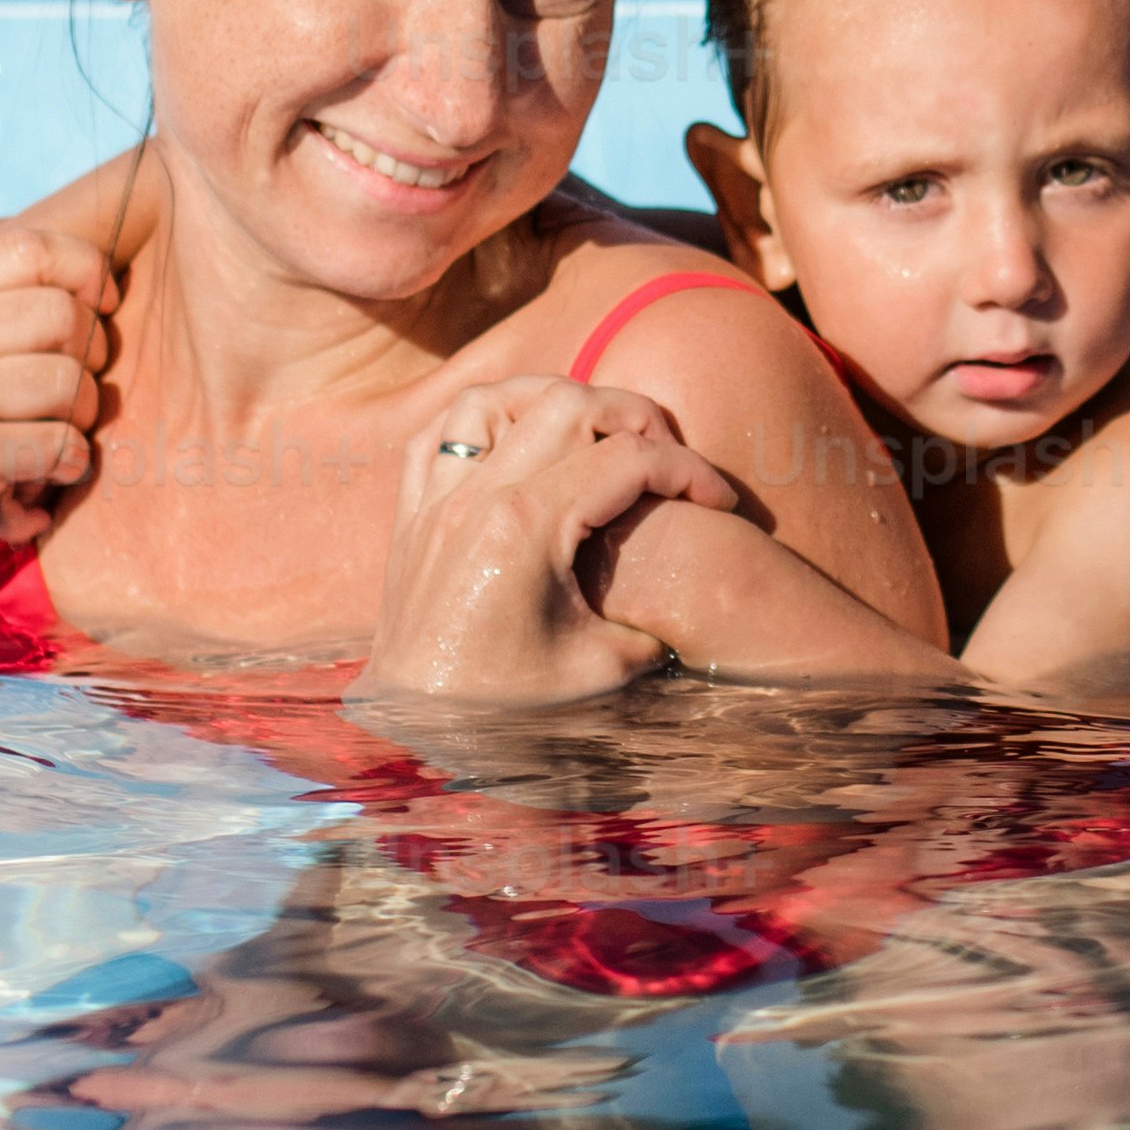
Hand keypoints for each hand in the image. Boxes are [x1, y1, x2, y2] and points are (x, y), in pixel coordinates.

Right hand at [0, 198, 122, 624]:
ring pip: (70, 380)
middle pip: (63, 312)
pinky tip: (36, 490)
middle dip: (90, 360)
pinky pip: (60, 444)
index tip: (101, 310)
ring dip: (80, 422)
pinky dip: (65, 469)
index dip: (87, 272)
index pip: (30, 247)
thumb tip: (90, 270)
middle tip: (71, 402)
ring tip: (50, 448)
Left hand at [353, 346, 738, 703]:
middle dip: (634, 418)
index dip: (689, 470)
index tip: (719, 499)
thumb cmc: (510, 706)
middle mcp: (477, 497)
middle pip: (569, 405)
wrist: (422, 731)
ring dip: (552, 401)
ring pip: (494, 399)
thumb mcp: (604, 668)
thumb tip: (690, 585)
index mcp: (527, 528)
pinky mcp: (411, 515)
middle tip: (665, 458)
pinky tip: (513, 440)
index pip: (628, 459)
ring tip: (593, 432)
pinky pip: (436, 433)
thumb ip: (654, 616)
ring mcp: (436, 500)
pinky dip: (481, 421)